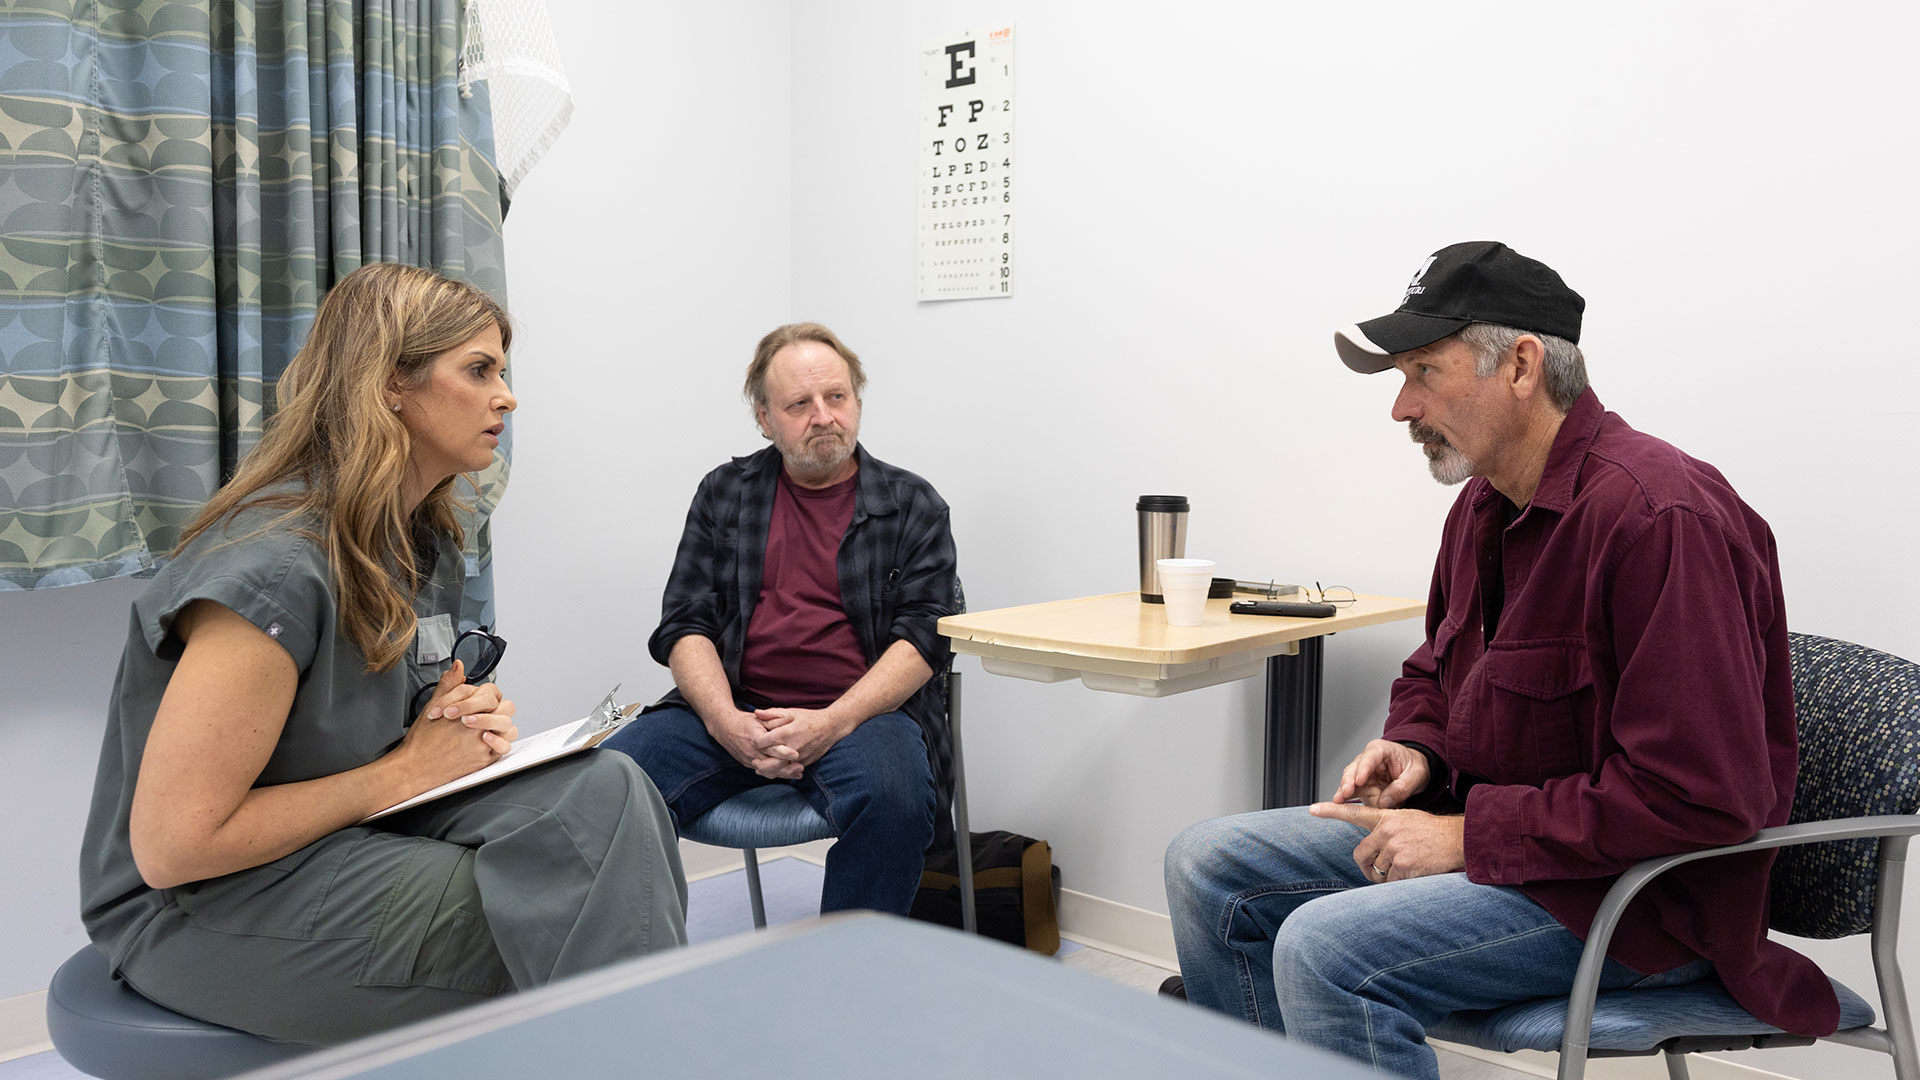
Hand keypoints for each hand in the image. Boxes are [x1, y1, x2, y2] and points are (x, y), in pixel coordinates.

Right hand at [396, 661, 518, 787]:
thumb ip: (449, 685)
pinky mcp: (484, 759)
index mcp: (468, 709)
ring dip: (502, 723)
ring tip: (488, 724)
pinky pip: (504, 748)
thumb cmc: (422, 740)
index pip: (491, 692)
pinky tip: (488, 739)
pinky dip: (501, 742)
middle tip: (484, 711)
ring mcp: (483, 743)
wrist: (416, 766)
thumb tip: (458, 667)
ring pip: (509, 726)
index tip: (476, 700)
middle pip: (505, 707)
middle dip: (497, 706)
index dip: (483, 694)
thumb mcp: (433, 705)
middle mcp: (478, 726)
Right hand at [707, 709, 801, 779]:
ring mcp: (749, 760)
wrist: (725, 729)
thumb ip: (775, 719)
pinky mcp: (748, 764)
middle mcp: (751, 752)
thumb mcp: (760, 718)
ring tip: (798, 773)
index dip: (784, 752)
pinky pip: (763, 772)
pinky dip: (776, 773)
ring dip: (784, 773)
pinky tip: (788, 775)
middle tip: (801, 767)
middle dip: (786, 767)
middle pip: (771, 764)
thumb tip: (792, 717)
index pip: (771, 748)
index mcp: (756, 739)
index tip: (796, 754)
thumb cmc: (745, 721)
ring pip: (768, 771)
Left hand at [753, 707, 848, 767]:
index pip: (764, 742)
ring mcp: (799, 757)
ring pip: (779, 770)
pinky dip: (780, 772)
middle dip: (760, 763)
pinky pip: (789, 771)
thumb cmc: (809, 718)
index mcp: (786, 733)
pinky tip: (774, 770)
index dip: (756, 743)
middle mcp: (792, 747)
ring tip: (760, 769)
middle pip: (770, 762)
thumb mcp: (790, 712)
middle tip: (753, 762)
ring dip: (768, 771)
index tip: (752, 743)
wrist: (831, 727)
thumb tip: (756, 713)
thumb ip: (772, 714)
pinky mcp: (805, 762)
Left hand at [1308, 802, 1465, 881]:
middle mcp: (1387, 832)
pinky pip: (1391, 883)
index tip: (1312, 809)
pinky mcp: (1405, 867)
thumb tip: (1372, 853)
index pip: (1355, 813)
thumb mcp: (1407, 820)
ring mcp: (1395, 850)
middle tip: (1376, 872)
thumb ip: (1386, 831)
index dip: (1332, 811)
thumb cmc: (1434, 831)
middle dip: (1367, 867)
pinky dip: (1399, 884)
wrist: (1459, 839)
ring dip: (1387, 877)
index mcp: (1387, 818)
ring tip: (1407, 867)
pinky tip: (1413, 874)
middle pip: (1361, 856)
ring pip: (1377, 872)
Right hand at [1330, 739, 1431, 807]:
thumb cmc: (1413, 766)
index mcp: (1380, 750)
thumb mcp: (1416, 775)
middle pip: (1353, 770)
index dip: (1363, 770)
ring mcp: (1362, 774)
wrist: (1413, 769)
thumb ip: (1401, 788)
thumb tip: (1384, 802)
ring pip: (1349, 782)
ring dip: (1345, 793)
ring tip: (1340, 803)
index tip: (1359, 782)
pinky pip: (1354, 793)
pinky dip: (1349, 800)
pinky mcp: (1362, 786)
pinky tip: (1342, 806)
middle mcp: (1367, 760)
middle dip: (1348, 782)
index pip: (1369, 758)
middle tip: (1345, 794)